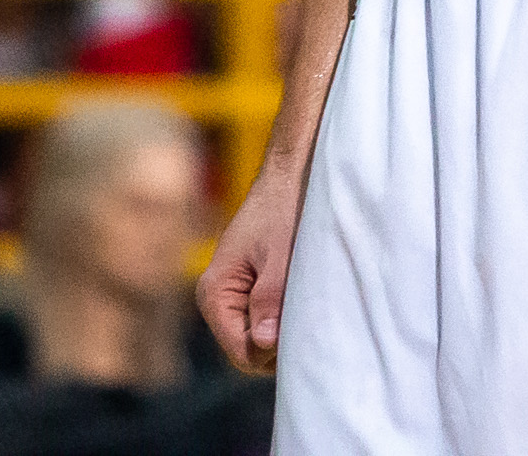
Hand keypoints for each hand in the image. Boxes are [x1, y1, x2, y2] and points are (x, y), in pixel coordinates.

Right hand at [199, 150, 305, 372]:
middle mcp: (218, 300)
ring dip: (285, 329)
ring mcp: (234, 296)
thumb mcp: (282, 255)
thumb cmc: (285, 208)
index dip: (273, 351)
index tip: (304, 329)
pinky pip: (267, 321)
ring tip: (309, 300)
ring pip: (261, 339)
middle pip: (250, 352)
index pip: (242, 353)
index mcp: (215, 294)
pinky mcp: (251, 290)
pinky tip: (305, 297)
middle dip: (280, 343)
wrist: (291, 174)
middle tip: (312, 315)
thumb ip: (271, 300)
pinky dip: (287, 317)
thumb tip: (265, 344)